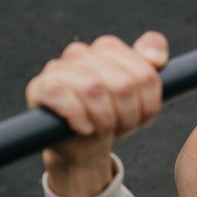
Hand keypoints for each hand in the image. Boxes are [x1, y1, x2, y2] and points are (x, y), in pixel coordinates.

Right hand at [26, 31, 169, 196]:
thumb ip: (151, 74)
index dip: (148, 103)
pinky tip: (84, 129)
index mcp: (109, 49)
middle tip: (120, 126)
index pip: (145, 73)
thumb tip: (156, 59)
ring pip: (95, 89)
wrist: (81, 147)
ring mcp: (59, 67)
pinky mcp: (40, 87)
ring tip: (102, 129)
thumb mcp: (142, 100)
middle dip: (127, 115)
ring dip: (104, 120)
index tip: (141, 115)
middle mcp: (83, 52)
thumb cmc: (111, 118)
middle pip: (124, 84)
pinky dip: (80, 120)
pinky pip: (66, 98)